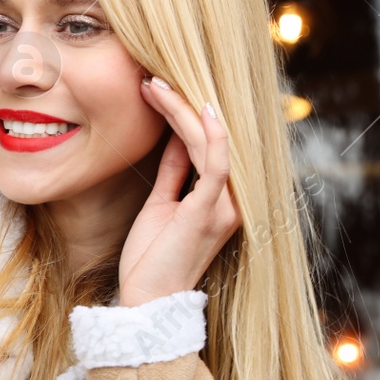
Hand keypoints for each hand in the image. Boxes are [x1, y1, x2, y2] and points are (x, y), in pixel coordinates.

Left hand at [115, 75, 240, 306]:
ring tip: (154, 86)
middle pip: (211, 138)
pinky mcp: (208, 212)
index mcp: (222, 199)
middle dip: (180, 104)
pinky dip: (213, 135)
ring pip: (210, 144)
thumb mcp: (162, 205)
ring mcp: (224, 206)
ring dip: (181, 111)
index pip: (208, 144)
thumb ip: (175, 173)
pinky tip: (201, 108)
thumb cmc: (153, 258)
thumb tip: (175, 138)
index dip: (184, 114)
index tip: (157, 89)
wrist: (147, 301)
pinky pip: (218, 166)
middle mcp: (231, 200)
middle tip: (151, 78)